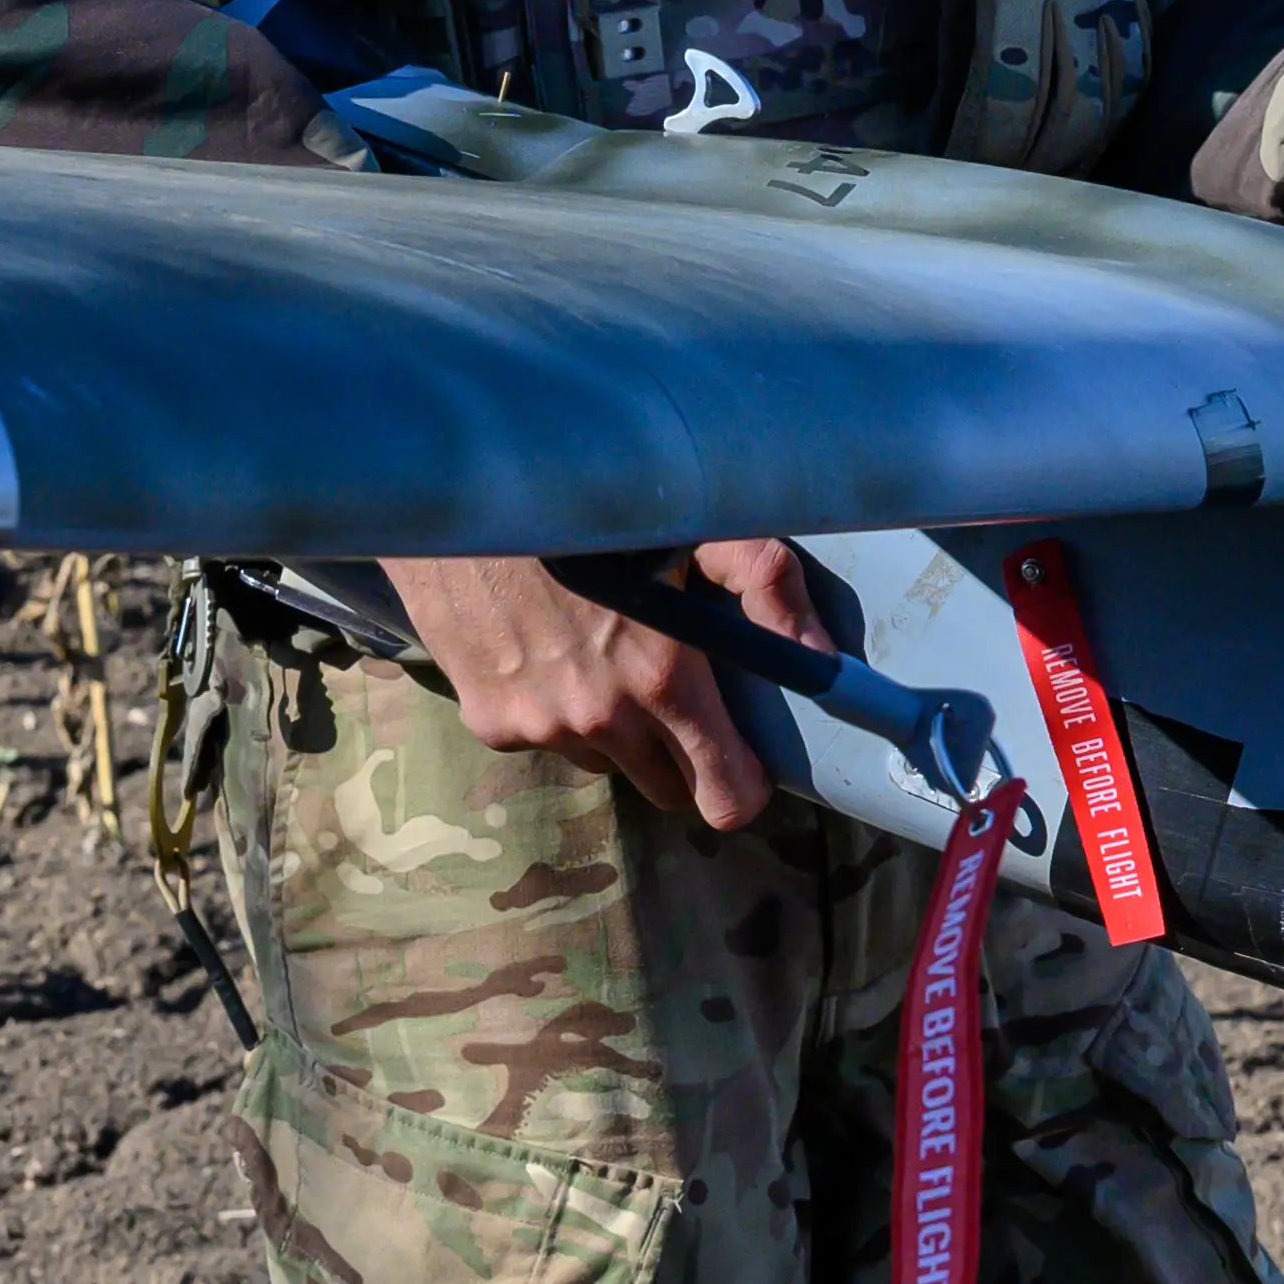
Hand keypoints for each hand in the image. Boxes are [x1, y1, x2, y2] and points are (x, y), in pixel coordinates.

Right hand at [385, 538, 836, 831]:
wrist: (460, 489)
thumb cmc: (589, 497)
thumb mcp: (695, 522)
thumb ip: (768, 586)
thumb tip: (823, 659)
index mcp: (663, 677)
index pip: (725, 794)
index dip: (743, 785)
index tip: (743, 763)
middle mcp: (601, 717)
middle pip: (666, 788)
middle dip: (680, 753)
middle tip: (671, 690)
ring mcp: (538, 725)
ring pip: (603, 760)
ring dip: (612, 726)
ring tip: (595, 649)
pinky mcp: (488, 721)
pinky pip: (543, 737)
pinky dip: (551, 706)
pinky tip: (540, 643)